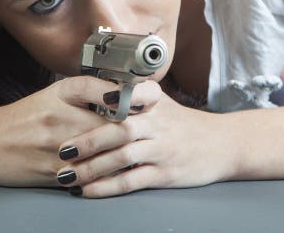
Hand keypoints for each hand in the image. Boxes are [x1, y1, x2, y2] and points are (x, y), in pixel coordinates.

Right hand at [0, 76, 160, 186]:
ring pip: (104, 149)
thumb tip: (121, 93)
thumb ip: (84, 93)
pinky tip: (121, 173)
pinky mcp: (53, 171)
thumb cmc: (18, 120)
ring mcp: (58, 145)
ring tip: (146, 151)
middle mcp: (61, 115)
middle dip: (138, 124)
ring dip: (127, 152)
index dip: (134, 91)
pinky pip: (89, 173)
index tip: (155, 96)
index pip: (106, 87)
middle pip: (112, 120)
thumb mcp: (50, 96)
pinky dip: (107, 174)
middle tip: (159, 127)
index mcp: (61, 92)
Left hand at [55, 82, 232, 197]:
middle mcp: (159, 123)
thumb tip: (92, 91)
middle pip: (120, 129)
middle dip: (88, 141)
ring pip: (122, 158)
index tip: (86, 99)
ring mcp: (162, 149)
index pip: (133, 93)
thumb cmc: (184, 123)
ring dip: (92, 168)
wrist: (222, 144)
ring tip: (67, 175)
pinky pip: (131, 181)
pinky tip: (88, 191)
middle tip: (62, 150)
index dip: (111, 96)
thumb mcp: (163, 102)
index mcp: (155, 101)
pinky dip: (107, 187)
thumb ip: (133, 97)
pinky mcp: (165, 173)